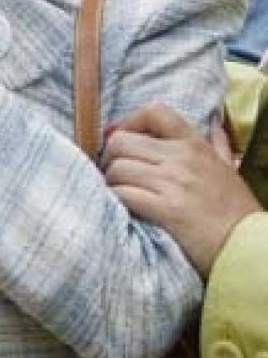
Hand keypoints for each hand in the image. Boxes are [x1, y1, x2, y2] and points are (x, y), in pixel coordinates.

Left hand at [104, 105, 258, 275]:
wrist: (247, 245)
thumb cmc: (236, 210)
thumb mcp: (229, 168)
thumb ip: (217, 144)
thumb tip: (213, 122)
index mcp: (195, 145)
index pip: (154, 112)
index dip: (128, 122)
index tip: (121, 139)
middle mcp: (183, 158)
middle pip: (121, 142)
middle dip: (109, 158)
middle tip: (114, 175)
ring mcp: (174, 182)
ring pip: (117, 168)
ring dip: (110, 183)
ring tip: (119, 194)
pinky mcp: (167, 209)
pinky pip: (123, 194)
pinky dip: (116, 200)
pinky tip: (124, 209)